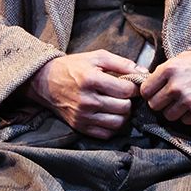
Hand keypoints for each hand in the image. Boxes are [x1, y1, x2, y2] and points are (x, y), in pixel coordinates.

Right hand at [27, 50, 141, 137]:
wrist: (45, 82)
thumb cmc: (74, 67)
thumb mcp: (97, 57)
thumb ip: (122, 63)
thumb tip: (144, 72)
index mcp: (91, 80)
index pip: (126, 90)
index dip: (135, 87)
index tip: (132, 84)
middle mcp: (87, 100)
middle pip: (124, 107)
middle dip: (129, 101)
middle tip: (125, 96)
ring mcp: (83, 116)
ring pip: (118, 123)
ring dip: (123, 115)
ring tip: (118, 105)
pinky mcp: (80, 126)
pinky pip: (106, 134)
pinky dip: (113, 126)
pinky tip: (110, 115)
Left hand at [140, 44, 190, 123]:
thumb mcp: (184, 58)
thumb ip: (166, 71)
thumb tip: (152, 84)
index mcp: (169, 69)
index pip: (145, 90)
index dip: (150, 93)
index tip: (157, 93)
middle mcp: (176, 86)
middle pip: (154, 105)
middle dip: (161, 103)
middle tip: (172, 99)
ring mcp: (188, 100)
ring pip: (168, 115)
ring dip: (175, 111)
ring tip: (186, 102)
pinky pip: (185, 121)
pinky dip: (189, 116)